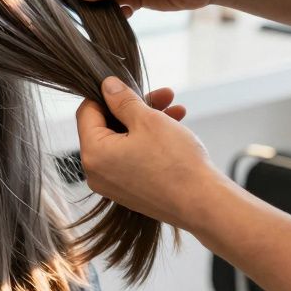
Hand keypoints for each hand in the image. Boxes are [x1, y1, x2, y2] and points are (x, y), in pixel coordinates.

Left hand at [76, 77, 227, 230]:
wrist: (203, 204)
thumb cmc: (176, 162)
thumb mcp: (148, 120)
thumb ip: (123, 100)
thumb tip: (107, 86)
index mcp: (93, 154)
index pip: (87, 112)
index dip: (107, 95)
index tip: (128, 86)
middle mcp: (96, 173)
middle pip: (107, 126)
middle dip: (135, 107)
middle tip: (162, 95)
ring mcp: (113, 184)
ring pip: (124, 140)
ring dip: (147, 121)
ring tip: (175, 108)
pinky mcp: (130, 191)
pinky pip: (133, 157)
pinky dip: (149, 141)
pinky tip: (175, 127)